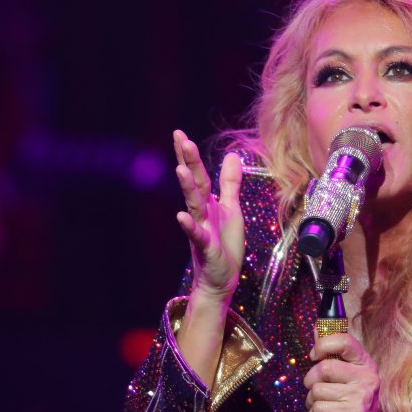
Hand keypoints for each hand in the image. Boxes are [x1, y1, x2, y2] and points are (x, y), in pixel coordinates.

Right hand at [173, 130, 243, 302]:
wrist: (221, 278)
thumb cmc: (224, 244)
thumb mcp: (231, 208)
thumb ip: (229, 183)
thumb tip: (232, 155)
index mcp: (207, 202)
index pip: (197, 174)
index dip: (189, 155)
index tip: (179, 134)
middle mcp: (200, 213)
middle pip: (194, 183)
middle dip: (188, 161)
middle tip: (181, 139)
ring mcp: (201, 229)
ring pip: (193, 205)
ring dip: (187, 187)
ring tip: (181, 169)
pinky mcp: (205, 248)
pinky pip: (196, 235)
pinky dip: (189, 226)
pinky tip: (181, 216)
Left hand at [304, 333, 384, 411]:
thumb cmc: (353, 402)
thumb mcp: (348, 376)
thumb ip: (333, 354)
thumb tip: (317, 328)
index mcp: (365, 364)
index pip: (344, 341)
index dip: (323, 345)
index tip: (314, 355)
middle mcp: (366, 377)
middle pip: (324, 368)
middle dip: (310, 381)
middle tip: (314, 390)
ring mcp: (360, 395)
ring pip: (317, 390)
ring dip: (311, 402)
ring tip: (322, 407)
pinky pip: (318, 408)